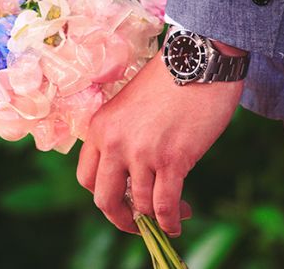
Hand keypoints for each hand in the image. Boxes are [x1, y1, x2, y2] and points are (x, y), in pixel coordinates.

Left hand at [76, 45, 243, 235]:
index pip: (86, 178)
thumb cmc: (169, 82)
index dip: (103, 196)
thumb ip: (122, 137)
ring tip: (177, 212)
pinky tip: (179, 222)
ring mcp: (141, 152)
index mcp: (99, 128)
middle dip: (121, 218)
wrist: (198, 60)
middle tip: (138, 223)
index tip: (120, 201)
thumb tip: (131, 176)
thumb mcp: (128, 107)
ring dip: (157, 217)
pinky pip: (165, 204)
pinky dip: (171, 221)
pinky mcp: (171, 159)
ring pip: (140, 205)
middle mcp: (114, 142)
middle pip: (104, 199)